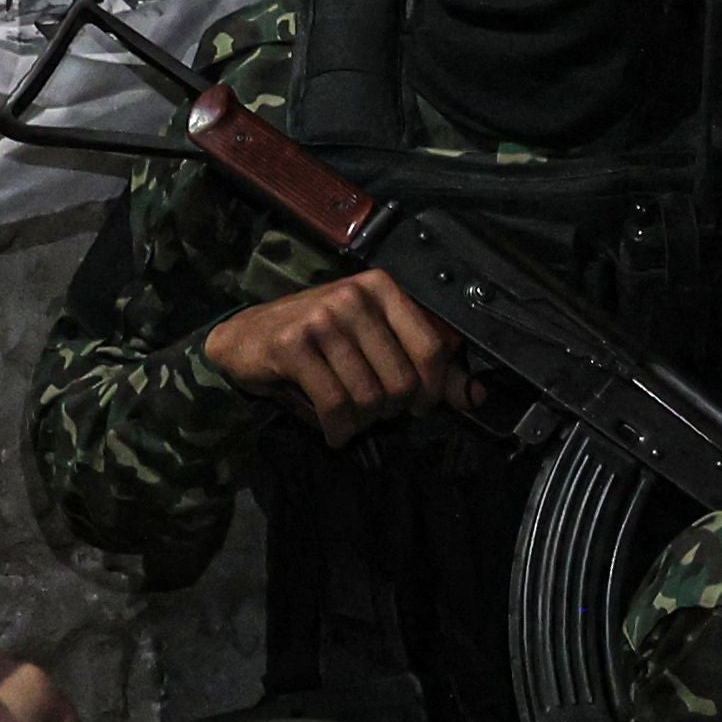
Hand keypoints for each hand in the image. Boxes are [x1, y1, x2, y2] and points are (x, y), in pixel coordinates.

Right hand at [200, 271, 475, 445]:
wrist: (245, 338)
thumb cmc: (317, 343)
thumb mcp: (374, 343)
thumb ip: (427, 367)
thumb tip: (476, 397)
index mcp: (382, 289)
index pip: (433, 349)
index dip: (432, 391)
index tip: (416, 406)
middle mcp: (354, 297)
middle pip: (403, 380)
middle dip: (390, 411)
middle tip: (371, 412)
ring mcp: (321, 318)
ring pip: (369, 397)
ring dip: (361, 423)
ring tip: (349, 419)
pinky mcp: (292, 345)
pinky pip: (335, 406)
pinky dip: (338, 430)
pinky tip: (334, 432)